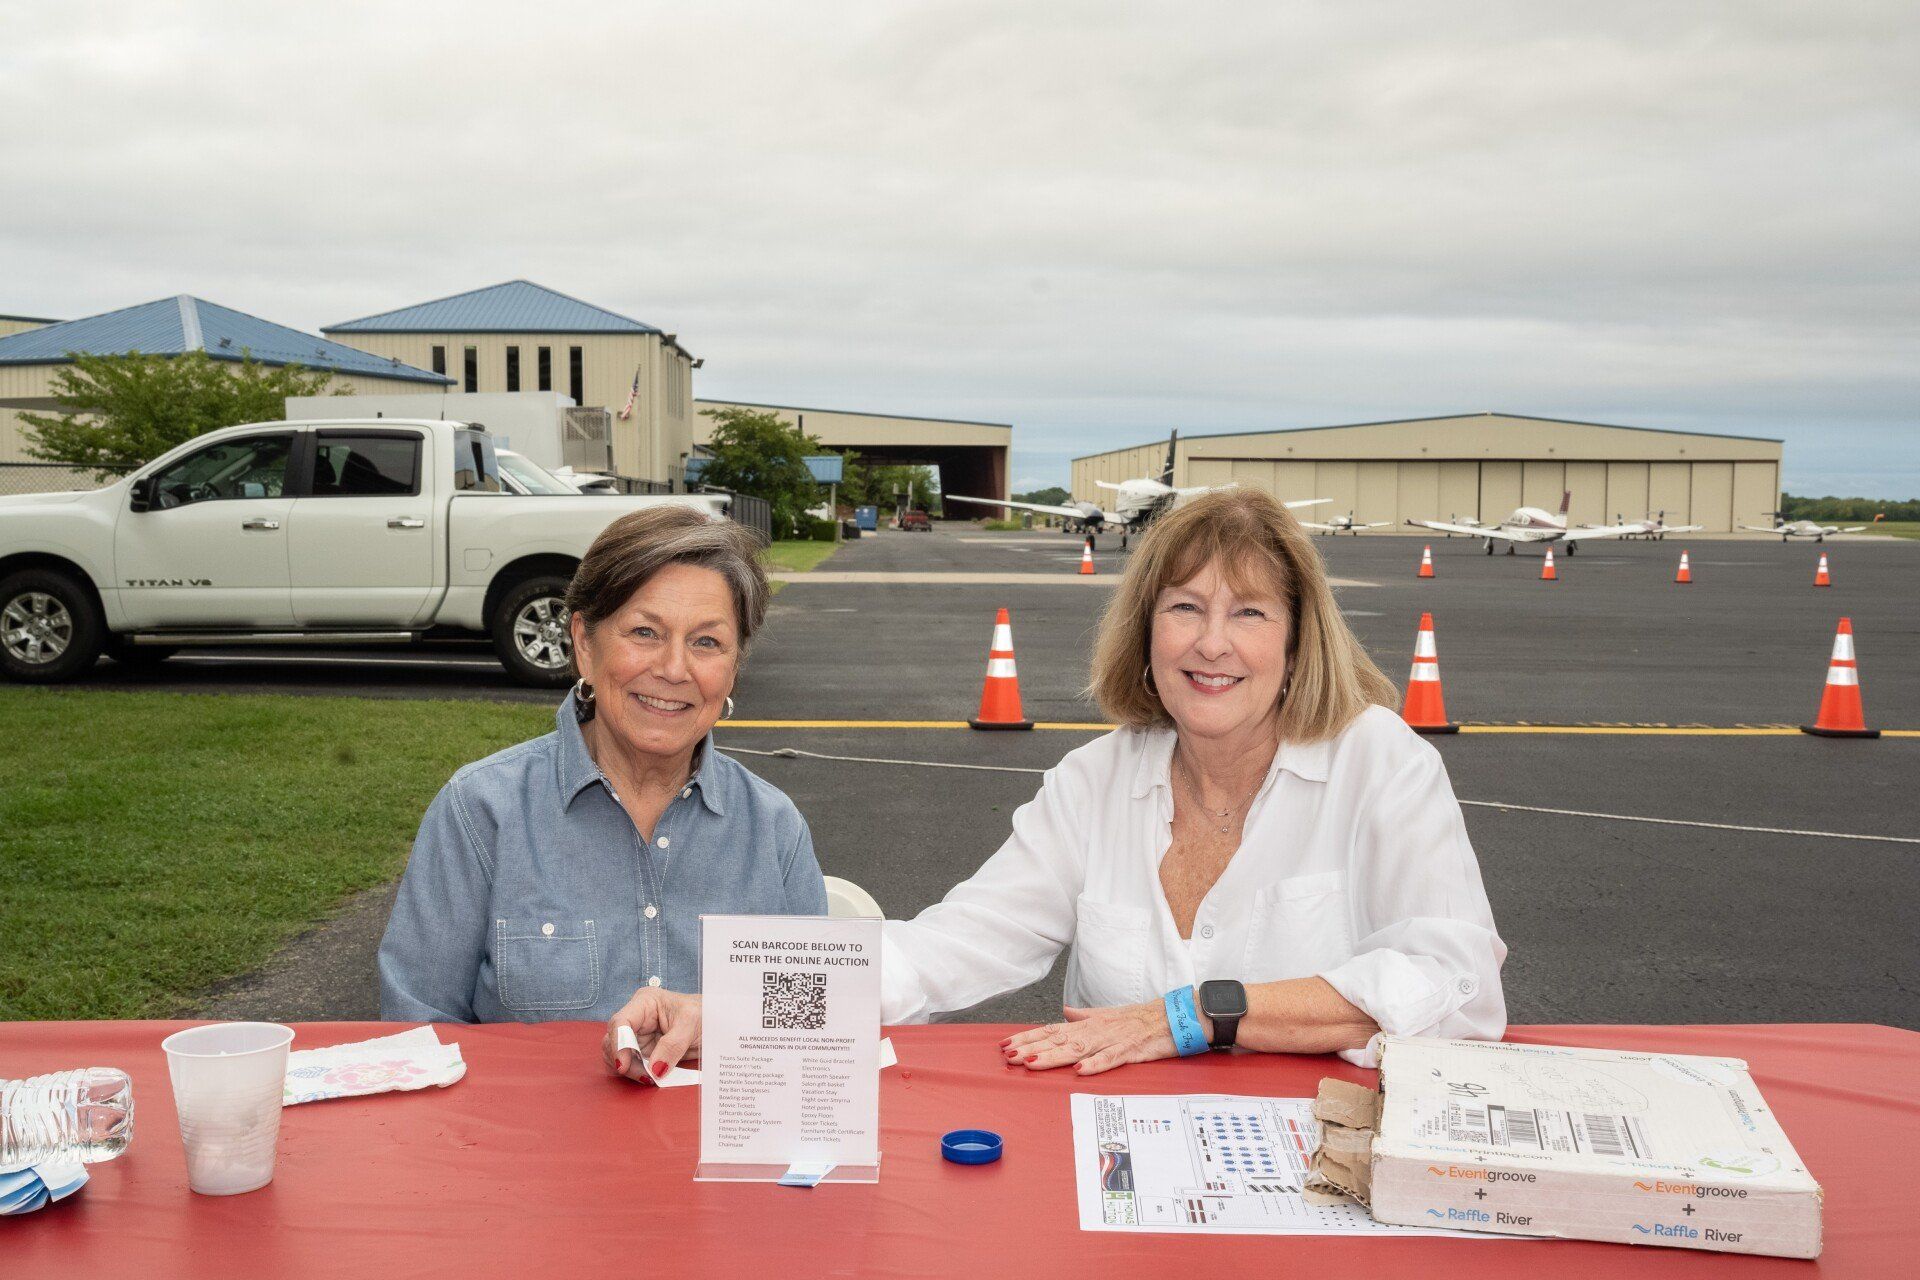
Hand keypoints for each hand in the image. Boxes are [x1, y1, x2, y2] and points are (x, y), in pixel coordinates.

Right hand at [602, 988, 702, 1082]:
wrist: (717, 1025)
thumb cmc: (705, 1014)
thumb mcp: (691, 1024)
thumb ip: (672, 1046)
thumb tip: (655, 1069)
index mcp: (645, 1002)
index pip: (620, 1022)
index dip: (618, 1044)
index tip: (623, 1065)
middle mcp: (637, 1018)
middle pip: (613, 1041)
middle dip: (625, 1061)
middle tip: (645, 1076)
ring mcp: (638, 1036)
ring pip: (617, 1056)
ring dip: (630, 1070)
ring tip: (651, 1077)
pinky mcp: (643, 1052)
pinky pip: (630, 1066)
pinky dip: (636, 1074)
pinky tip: (651, 1077)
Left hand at [1001, 1000, 1193, 1075]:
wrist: (1175, 1016)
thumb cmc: (1141, 1018)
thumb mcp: (1108, 1015)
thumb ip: (1084, 1016)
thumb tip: (1063, 1012)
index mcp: (1089, 1024)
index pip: (1052, 1030)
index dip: (1028, 1037)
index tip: (1006, 1044)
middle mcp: (1096, 1030)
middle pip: (1059, 1039)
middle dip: (1032, 1048)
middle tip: (1009, 1056)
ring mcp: (1113, 1039)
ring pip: (1079, 1048)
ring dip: (1054, 1056)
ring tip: (1032, 1062)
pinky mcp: (1131, 1050)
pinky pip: (1112, 1058)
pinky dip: (1096, 1064)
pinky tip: (1080, 1070)